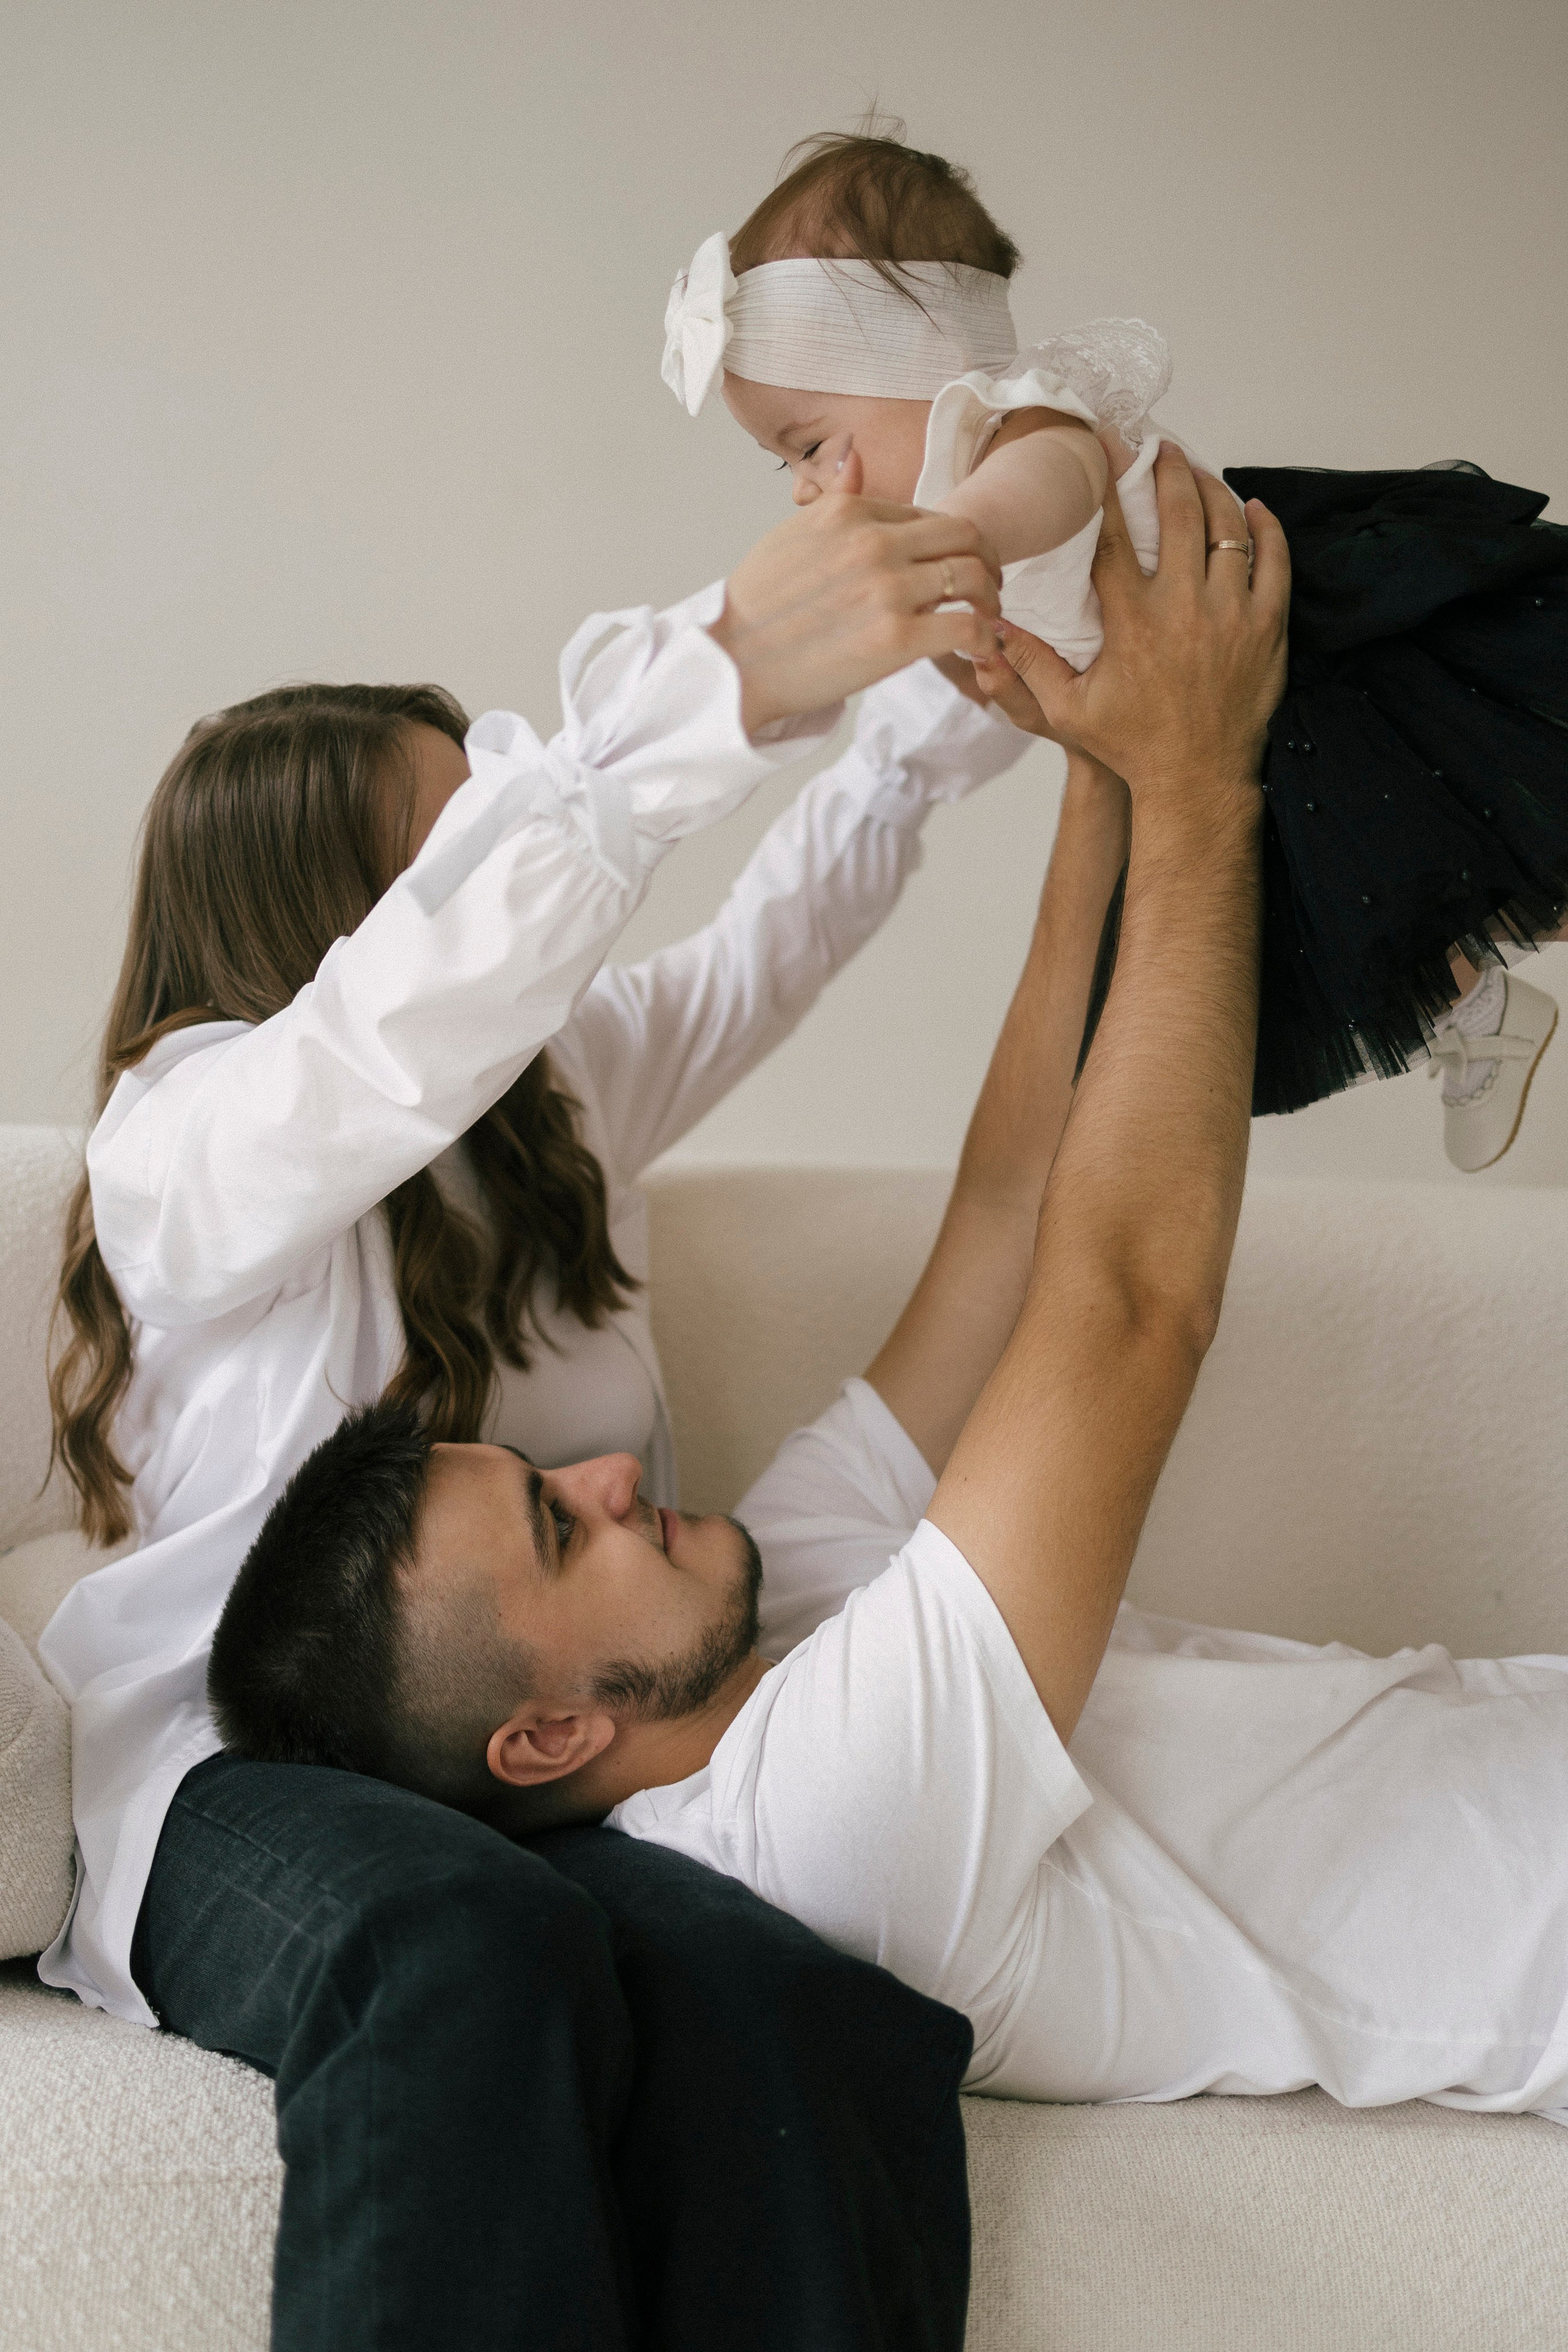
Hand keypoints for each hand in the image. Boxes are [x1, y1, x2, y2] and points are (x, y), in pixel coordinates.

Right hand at [708, 492, 1002, 734]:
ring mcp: (889, 589)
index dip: (948, 541)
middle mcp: (874, 542)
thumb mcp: (791, 534)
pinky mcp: (897, 638)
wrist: (731, 664)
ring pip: (975, 577)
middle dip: (986, 559)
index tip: (952, 565)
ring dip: (991, 599)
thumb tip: (852, 457)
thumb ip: (833, 498)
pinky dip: (984, 638)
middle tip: (988, 586)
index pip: (926, 513)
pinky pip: (967, 627)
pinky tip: (979, 649)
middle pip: (965, 535)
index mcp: (849, 512)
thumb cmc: (754, 608)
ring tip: (987, 618)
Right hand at [971, 448, 1288, 803]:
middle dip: (1168, 471)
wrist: (1196, 781)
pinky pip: (1273, 561)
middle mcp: (1184, 609)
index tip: (1103, 447)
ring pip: (1228, 528)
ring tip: (1199, 472)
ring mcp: (1231, 615)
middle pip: (1179, 514)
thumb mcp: (1067, 711)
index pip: (1116, 535)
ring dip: (1214, 490)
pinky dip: (1265, 529)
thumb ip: (1028, 665)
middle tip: (1160, 449)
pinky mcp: (1266, 628)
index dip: (1108, 485)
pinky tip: (1253, 510)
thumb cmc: (1131, 746)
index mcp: (1133, 622)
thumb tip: (987, 630)